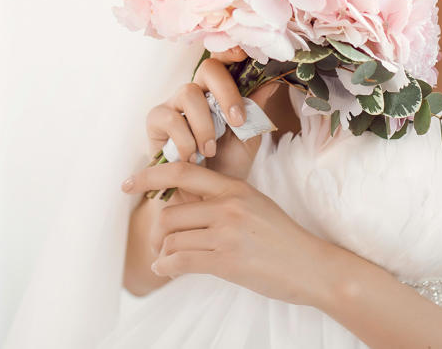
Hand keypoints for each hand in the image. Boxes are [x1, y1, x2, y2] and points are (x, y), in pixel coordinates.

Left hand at [121, 160, 336, 306]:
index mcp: (234, 187)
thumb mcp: (254, 205)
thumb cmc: (282, 238)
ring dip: (163, 253)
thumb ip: (221, 200)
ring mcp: (227, 233)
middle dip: (157, 232)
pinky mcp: (226, 261)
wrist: (312, 266)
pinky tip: (166, 271)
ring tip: (166, 260)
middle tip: (158, 243)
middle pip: (170, 213)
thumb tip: (181, 201)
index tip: (129, 182)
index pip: (182, 171)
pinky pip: (181, 262)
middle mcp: (228, 206)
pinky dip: (167, 268)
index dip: (150, 174)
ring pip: (173, 239)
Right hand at [145, 48, 280, 181]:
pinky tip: (191, 157)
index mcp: (221, 90)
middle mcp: (198, 91)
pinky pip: (170, 118)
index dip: (232, 51)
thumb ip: (258, 110)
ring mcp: (175, 103)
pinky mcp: (156, 120)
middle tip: (238, 121)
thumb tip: (273, 80)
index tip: (243, 54)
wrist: (204, 197)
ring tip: (210, 150)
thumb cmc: (227, 164)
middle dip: (227, 92)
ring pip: (189, 92)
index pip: (225, 61)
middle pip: (209, 68)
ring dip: (205, 124)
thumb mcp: (249, 138)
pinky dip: (185, 140)